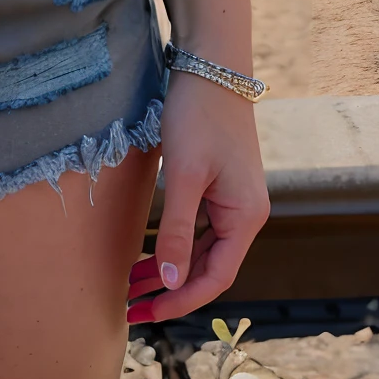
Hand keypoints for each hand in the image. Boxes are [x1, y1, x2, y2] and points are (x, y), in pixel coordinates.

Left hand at [127, 72, 268, 325]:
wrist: (211, 64)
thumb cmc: (199, 115)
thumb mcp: (185, 174)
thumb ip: (179, 229)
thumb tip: (173, 280)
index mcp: (246, 217)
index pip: (216, 277)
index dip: (182, 299)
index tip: (148, 314)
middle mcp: (247, 213)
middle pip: (210, 267)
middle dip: (171, 288)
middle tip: (131, 305)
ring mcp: (236, 198)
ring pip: (204, 248)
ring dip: (172, 267)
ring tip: (134, 283)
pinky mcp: (222, 183)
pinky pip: (202, 227)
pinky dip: (178, 243)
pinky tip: (152, 251)